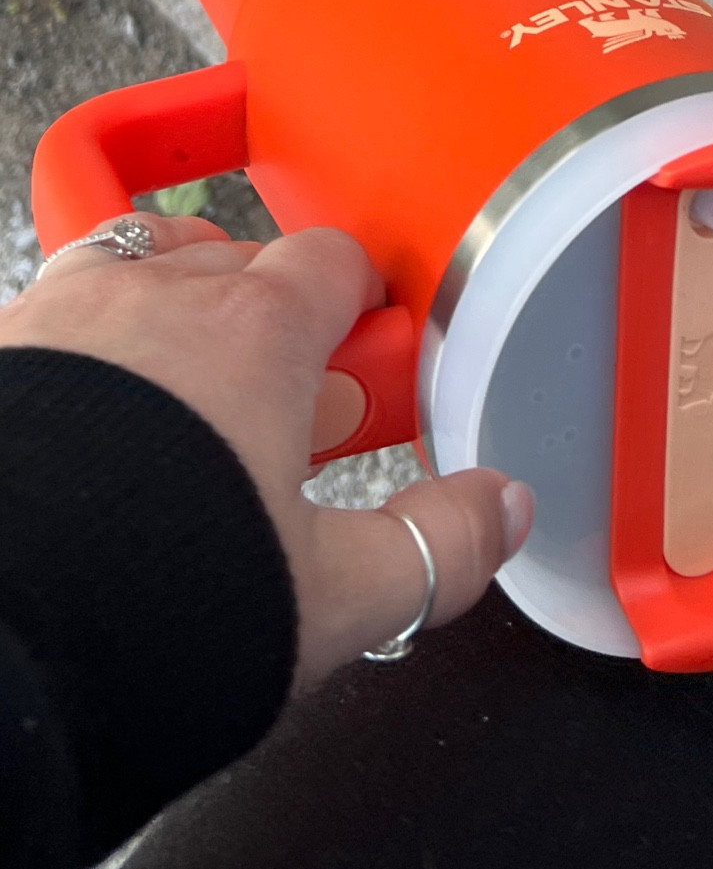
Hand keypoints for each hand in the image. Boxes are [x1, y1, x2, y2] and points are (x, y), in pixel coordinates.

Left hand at [0, 215, 533, 688]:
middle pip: (243, 264)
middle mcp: (155, 298)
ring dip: (175, 308)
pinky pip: (56, 308)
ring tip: (188, 397)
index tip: (368, 381)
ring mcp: (62, 319)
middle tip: (286, 420)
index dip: (365, 315)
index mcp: (256, 332)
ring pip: (140, 265)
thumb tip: (499, 508)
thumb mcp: (334, 596)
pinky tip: (97, 419)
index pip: (335, 264)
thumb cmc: (147, 604)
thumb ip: (437, 544)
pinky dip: (89, 341)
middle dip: (275, 324)